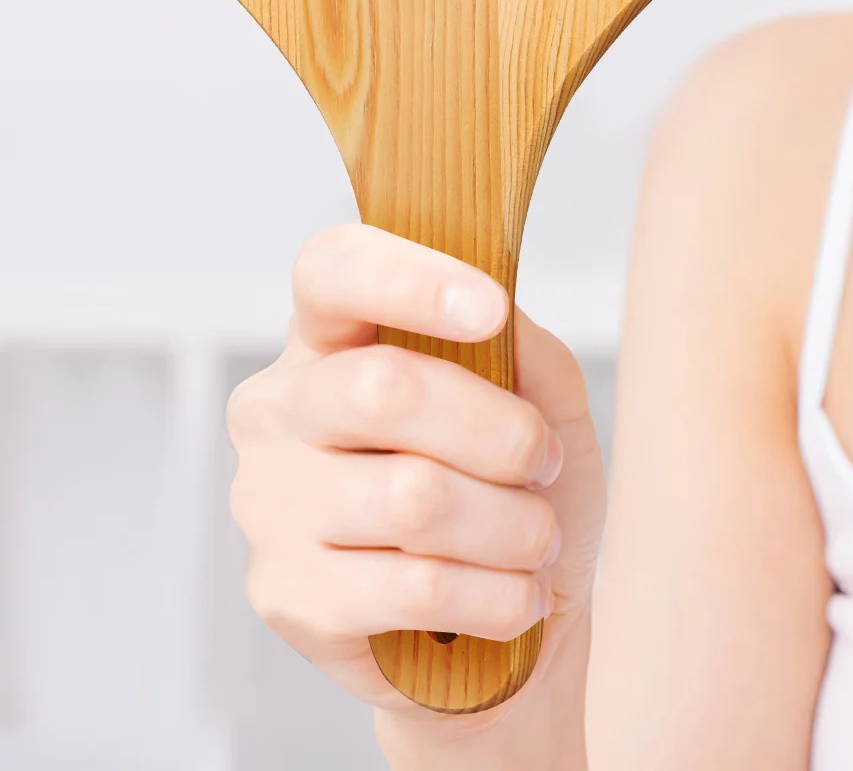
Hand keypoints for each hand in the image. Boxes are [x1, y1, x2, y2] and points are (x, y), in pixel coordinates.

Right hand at [226, 224, 605, 737]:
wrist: (510, 619)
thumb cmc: (515, 483)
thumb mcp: (545, 396)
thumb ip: (525, 346)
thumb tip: (501, 323)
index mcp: (332, 334)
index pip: (333, 270)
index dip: (409, 280)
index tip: (490, 310)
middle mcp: (281, 408)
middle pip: (385, 388)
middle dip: (502, 433)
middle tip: (544, 465)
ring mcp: (271, 503)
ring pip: (413, 498)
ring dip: (513, 525)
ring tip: (537, 540)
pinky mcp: (288, 597)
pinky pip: (415, 586)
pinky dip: (496, 595)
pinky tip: (517, 598)